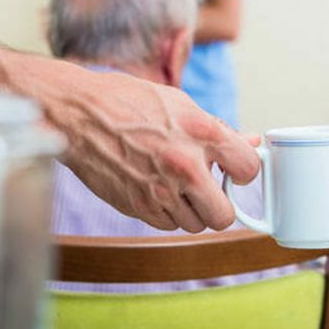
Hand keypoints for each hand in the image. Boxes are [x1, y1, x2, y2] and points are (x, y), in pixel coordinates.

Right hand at [28, 63, 259, 232]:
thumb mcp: (180, 104)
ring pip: (194, 225)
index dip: (243, 172)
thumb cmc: (128, 103)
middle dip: (219, 205)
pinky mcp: (137, 206)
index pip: (249, 170)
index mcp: (202, 134)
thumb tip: (249, 143)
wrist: (80, 114)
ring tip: (176, 185)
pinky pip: (166, 224)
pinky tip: (155, 187)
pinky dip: (165, 212)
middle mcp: (184, 166)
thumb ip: (217, 130)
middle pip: (223, 217)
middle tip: (209, 190)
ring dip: (190, 209)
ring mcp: (159, 191)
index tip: (233, 171)